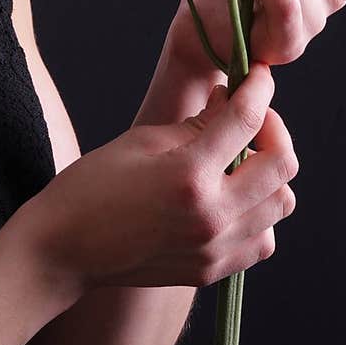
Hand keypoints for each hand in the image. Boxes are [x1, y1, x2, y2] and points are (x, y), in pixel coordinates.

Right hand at [27, 63, 296, 291]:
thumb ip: (196, 123)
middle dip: (273, 128)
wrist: (64, 249)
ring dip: (269, 173)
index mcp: (189, 175)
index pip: (247, 119)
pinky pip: (263, 239)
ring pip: (281, 202)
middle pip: (282, 163)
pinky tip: (233, 198)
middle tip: (250, 115)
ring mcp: (216, 249)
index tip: (258, 74)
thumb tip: (231, 100)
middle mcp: (212, 216)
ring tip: (240, 158)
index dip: (258, 88)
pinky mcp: (212, 270)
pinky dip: (259, 214)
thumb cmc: (92, 186)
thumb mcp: (142, 140)